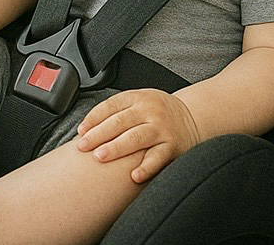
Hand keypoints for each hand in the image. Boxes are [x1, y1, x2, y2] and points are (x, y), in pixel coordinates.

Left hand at [76, 88, 199, 182]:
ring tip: (100, 156)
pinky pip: (157, 157)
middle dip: (99, 134)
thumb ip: (118, 110)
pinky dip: (146, 167)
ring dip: (116, 147)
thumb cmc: (158, 111)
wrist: (192, 117)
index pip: (112, 105)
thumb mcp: (140, 100)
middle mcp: (150, 110)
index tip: (81, 131)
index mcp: (139, 97)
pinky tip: (134, 176)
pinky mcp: (172, 145)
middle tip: (83, 146)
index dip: (94, 118)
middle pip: (120, 122)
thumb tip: (87, 128)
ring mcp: (162, 128)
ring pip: (136, 138)